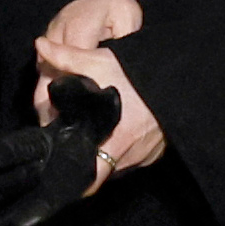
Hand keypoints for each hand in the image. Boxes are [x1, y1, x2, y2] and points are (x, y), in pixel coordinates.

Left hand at [30, 0, 169, 186]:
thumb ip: (67, 58)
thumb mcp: (101, 61)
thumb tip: (40, 45)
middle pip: (99, 171)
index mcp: (115, 141)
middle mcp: (131, 155)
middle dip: (85, 161)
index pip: (89, 180)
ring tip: (96, 132)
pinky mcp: (156, 153)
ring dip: (104, 152)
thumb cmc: (142, 73)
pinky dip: (122, 149)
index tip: (60, 170)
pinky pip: (133, 158)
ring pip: (115, 164)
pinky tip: (119, 130)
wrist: (184, 77)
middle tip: (73, 143)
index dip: (73, 180)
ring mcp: (146, 156)